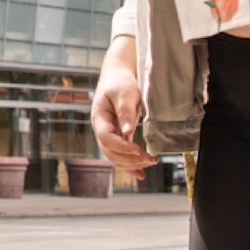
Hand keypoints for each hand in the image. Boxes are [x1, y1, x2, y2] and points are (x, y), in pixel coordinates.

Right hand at [91, 39, 155, 178]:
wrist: (118, 76)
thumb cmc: (120, 82)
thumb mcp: (124, 94)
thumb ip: (125, 112)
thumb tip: (128, 132)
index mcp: (99, 118)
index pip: (106, 138)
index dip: (122, 147)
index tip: (139, 151)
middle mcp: (101, 129)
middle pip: (109, 152)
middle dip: (129, 159)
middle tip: (150, 159)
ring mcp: (108, 134)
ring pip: (114, 156)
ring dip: (130, 164)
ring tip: (149, 163)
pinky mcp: (117, 136)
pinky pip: (120, 154)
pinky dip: (129, 165)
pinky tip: (140, 173)